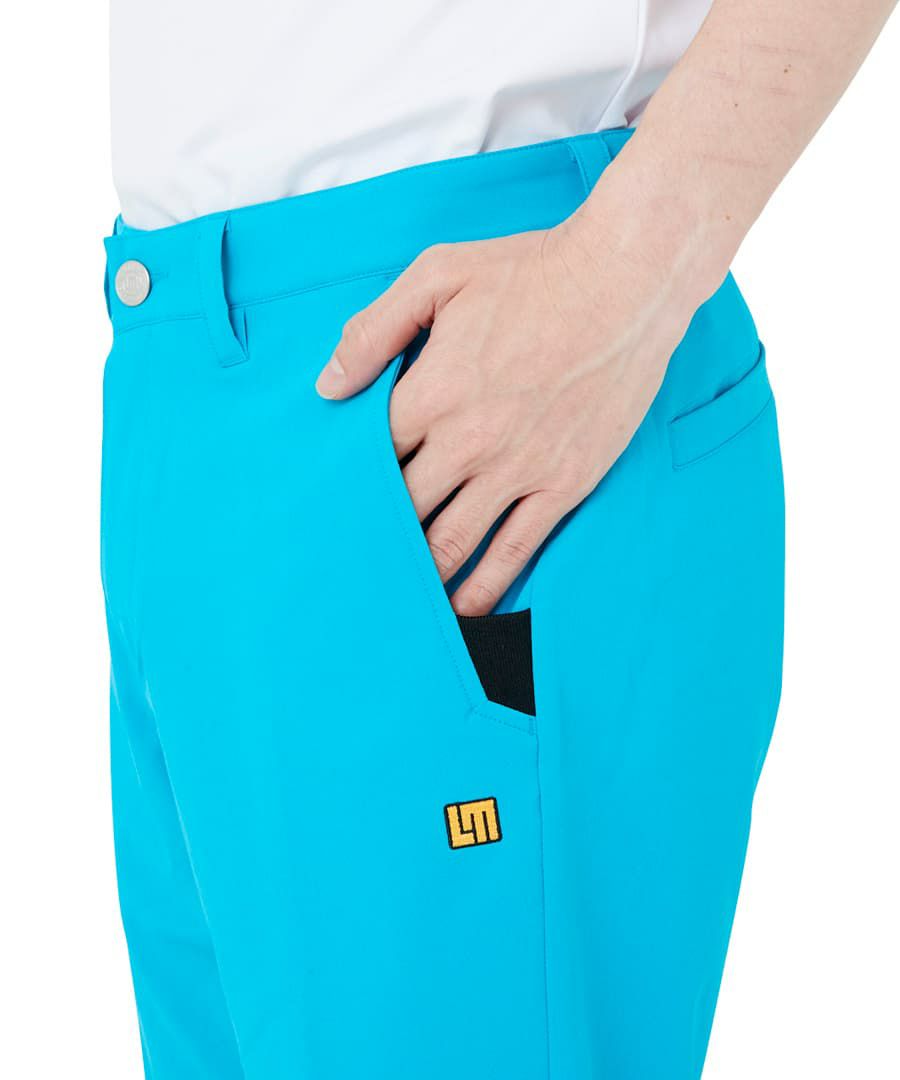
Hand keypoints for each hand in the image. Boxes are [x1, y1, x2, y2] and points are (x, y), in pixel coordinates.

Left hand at [315, 211, 701, 614]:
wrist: (626, 282)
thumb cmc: (532, 272)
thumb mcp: (440, 275)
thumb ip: (376, 330)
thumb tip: (328, 385)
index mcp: (432, 392)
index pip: (369, 457)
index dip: (348, 484)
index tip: (334, 505)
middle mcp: (469, 441)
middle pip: (403, 508)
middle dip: (375, 536)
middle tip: (353, 561)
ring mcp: (518, 469)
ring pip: (452, 542)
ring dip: (421, 575)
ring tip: (398, 600)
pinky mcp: (563, 484)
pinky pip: (515, 550)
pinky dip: (486, 588)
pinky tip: (466, 610)